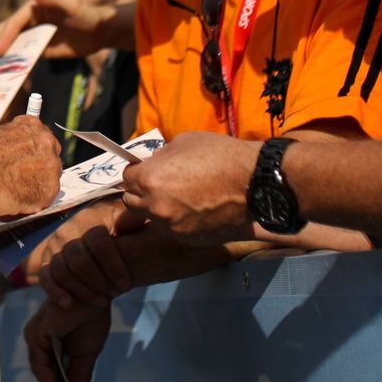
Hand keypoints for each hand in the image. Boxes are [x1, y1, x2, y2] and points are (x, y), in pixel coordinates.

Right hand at [0, 0, 128, 62]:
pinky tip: (4, 74)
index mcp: (33, 7)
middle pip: (6, 33)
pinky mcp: (40, 49)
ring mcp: (34, 35)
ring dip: (0, 56)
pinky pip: (23, 56)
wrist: (100, 31)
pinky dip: (13, 64)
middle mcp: (30, 20)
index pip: (14, 23)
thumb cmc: (86, 14)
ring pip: (11, 45)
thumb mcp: (70, 5)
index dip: (4, 37)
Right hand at [0, 115, 61, 218]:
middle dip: (37, 172)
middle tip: (19, 181)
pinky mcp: (48, 191)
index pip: (43, 141)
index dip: (34, 155)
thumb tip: (17, 154)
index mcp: (33, 126)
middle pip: (49, 161)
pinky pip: (42, 200)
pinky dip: (29, 205)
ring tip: (10, 194)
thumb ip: (15, 144)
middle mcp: (47, 143)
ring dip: (33, 189)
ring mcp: (50, 168)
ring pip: (48, 181)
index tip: (26, 163)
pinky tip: (10, 204)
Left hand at [25, 300, 111, 381]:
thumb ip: (79, 375)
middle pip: (43, 373)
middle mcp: (35, 337)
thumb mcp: (86, 352)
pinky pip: (41, 364)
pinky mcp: (36, 333)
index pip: (49, 370)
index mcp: (45, 339)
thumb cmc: (91, 316)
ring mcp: (34, 334)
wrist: (98, 292)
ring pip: (40, 371)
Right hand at [41, 208, 143, 309]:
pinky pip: (46, 277)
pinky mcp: (46, 262)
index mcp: (90, 220)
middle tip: (115, 294)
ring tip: (102, 301)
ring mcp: (55, 247)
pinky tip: (69, 304)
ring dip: (83, 290)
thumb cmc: (117, 234)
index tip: (127, 285)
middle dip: (99, 282)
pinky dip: (55, 291)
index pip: (100, 244)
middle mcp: (68, 231)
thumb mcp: (127, 224)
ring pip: (63, 271)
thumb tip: (140, 217)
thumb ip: (133, 222)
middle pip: (79, 261)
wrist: (92, 239)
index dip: (114, 267)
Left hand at [121, 132, 261, 245]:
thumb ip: (161, 157)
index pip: (126, 178)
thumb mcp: (183, 142)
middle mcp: (156, 207)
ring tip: (183, 197)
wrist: (254, 182)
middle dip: (142, 193)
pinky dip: (180, 221)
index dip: (137, 172)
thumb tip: (152, 164)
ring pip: (153, 218)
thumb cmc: (220, 156)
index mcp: (150, 180)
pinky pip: (174, 229)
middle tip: (159, 185)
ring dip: (160, 208)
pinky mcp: (189, 240)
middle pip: (132, 203)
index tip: (147, 170)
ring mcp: (172, 227)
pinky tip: (198, 209)